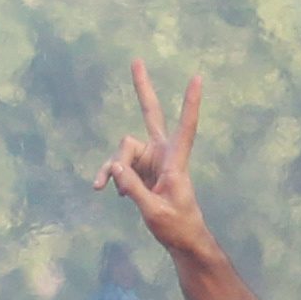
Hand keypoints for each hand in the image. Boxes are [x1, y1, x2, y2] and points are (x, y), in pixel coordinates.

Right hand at [96, 61, 218, 261]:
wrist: (180, 239)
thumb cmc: (176, 227)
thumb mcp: (154, 211)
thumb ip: (133, 189)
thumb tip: (113, 167)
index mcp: (176, 161)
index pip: (186, 126)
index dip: (190, 103)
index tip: (197, 78)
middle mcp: (162, 153)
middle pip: (151, 114)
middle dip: (142, 89)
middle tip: (135, 60)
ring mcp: (150, 159)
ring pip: (123, 150)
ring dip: (114, 169)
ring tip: (108, 190)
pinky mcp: (139, 169)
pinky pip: (117, 165)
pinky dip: (109, 175)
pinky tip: (103, 188)